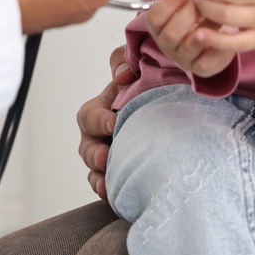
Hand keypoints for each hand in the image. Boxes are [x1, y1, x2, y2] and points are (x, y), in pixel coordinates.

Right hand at [77, 46, 137, 199]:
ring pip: (93, 168)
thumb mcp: (136, 68)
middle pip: (87, 146)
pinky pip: (103, 184)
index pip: (90, 115)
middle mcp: (98, 134)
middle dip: (95, 153)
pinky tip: (113, 194)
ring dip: (98, 175)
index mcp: (101, 108)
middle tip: (107, 157)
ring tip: (108, 182)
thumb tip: (123, 74)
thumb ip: (124, 60)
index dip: (99, 120)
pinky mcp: (114, 172)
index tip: (113, 123)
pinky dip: (105, 189)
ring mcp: (105, 154)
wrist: (167, 114)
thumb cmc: (147, 88)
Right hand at [145, 0, 235, 77]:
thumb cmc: (196, 12)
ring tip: (213, 21)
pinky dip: (215, 51)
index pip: (154, 17)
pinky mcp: (200, 68)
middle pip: (170, 33)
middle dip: (186, 17)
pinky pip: (205, 64)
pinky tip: (226, 38)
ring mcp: (183, 57)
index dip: (168, 4)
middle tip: (201, 3)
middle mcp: (167, 42)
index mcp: (159, 23)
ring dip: (199, 33)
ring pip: (185, 49)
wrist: (211, 35)